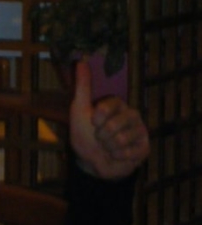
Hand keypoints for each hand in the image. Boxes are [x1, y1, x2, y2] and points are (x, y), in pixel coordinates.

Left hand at [69, 59, 149, 179]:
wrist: (91, 162)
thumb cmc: (85, 135)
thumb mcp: (79, 110)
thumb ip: (83, 87)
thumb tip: (80, 62)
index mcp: (117, 105)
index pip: (111, 104)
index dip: (98, 116)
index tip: (93, 122)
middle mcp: (131, 115)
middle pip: (116, 123)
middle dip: (102, 135)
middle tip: (100, 138)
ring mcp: (139, 131)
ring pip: (122, 138)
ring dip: (109, 147)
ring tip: (108, 147)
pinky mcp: (144, 148)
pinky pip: (131, 151)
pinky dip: (119, 156)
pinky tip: (117, 155)